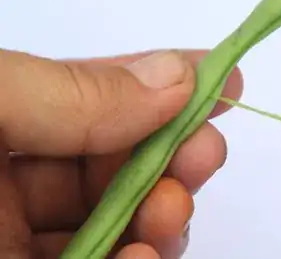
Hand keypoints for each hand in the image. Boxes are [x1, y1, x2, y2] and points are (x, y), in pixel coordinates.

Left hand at [0, 49, 242, 258]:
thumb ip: (72, 91)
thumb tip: (176, 77)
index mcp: (2, 126)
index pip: (94, 97)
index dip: (159, 83)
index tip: (221, 78)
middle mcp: (15, 184)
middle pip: (118, 160)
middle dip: (174, 151)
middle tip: (207, 152)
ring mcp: (29, 240)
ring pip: (125, 217)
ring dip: (166, 211)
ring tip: (172, 210)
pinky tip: (146, 256)